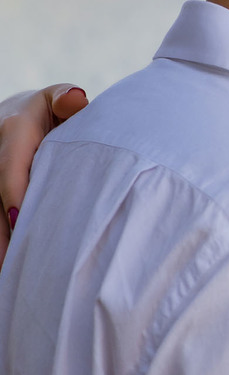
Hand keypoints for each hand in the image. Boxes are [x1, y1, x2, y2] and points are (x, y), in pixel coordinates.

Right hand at [0, 84, 87, 264]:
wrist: (20, 116)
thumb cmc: (52, 111)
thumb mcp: (58, 99)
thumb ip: (66, 99)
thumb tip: (76, 100)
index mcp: (13, 132)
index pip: (10, 168)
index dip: (14, 194)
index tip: (18, 220)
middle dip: (5, 231)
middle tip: (15, 265)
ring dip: (2, 242)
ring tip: (12, 275)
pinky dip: (3, 239)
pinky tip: (11, 268)